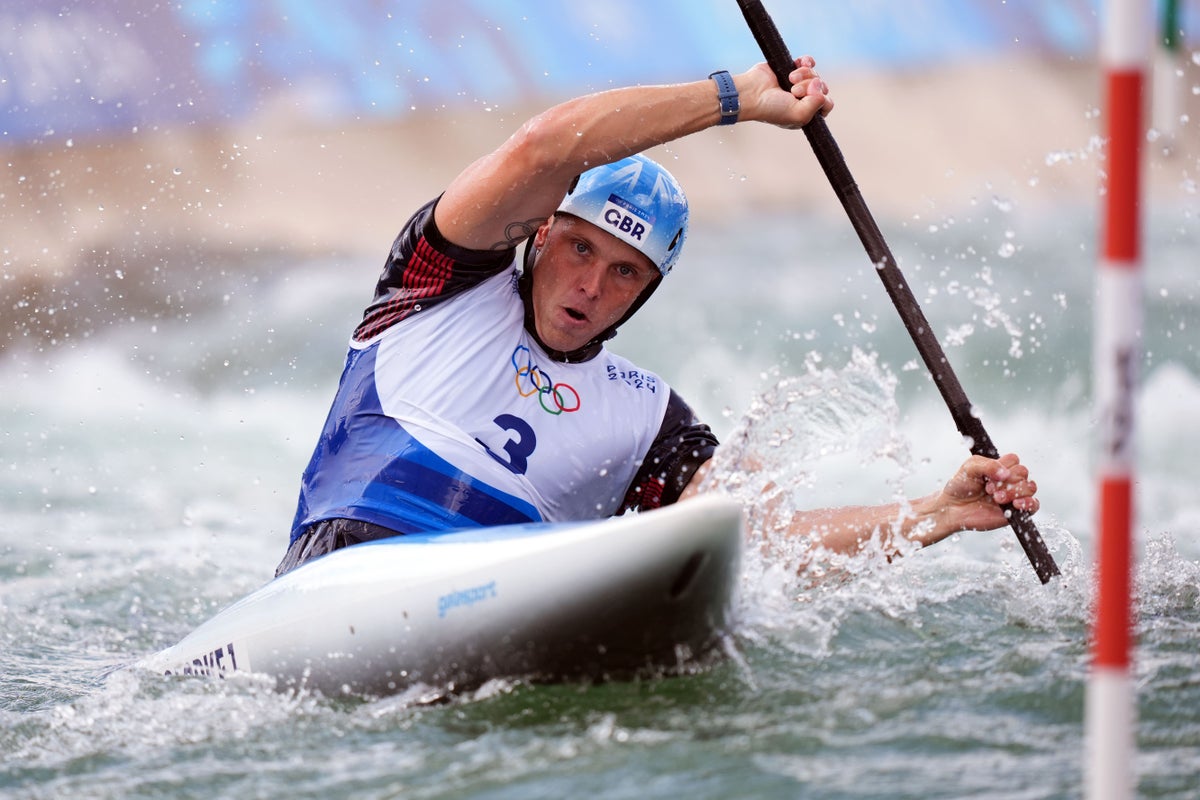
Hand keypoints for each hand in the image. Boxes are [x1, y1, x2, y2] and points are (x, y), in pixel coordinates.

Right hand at [737, 55, 833, 128]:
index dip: (821, 99)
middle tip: (794, 90)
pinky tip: (799, 63)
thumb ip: (817, 104)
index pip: (827, 104)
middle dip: (810, 86)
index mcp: (806, 113)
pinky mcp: (792, 69)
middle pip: (822, 87)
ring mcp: (798, 84)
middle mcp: (803, 99)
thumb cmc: (771, 109)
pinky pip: (809, 62)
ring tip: (790, 78)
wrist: (752, 93)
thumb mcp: (799, 115)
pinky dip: (806, 61)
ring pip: (815, 74)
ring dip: (804, 74)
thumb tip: (819, 83)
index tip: (806, 98)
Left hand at [925, 453, 1039, 536]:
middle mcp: (1009, 480)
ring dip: (1014, 491)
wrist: (953, 508)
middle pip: (1023, 473)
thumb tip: (1006, 473)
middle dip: (1006, 481)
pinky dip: (1029, 503)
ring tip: (997, 498)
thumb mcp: (969, 468)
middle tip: (989, 489)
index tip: (987, 477)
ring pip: (1030, 487)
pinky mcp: (1015, 511)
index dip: (1003, 467)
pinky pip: (1034, 506)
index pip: (1014, 460)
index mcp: (1000, 467)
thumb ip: (988, 465)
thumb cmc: (960, 486)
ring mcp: (1014, 495)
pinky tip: (1016, 504)